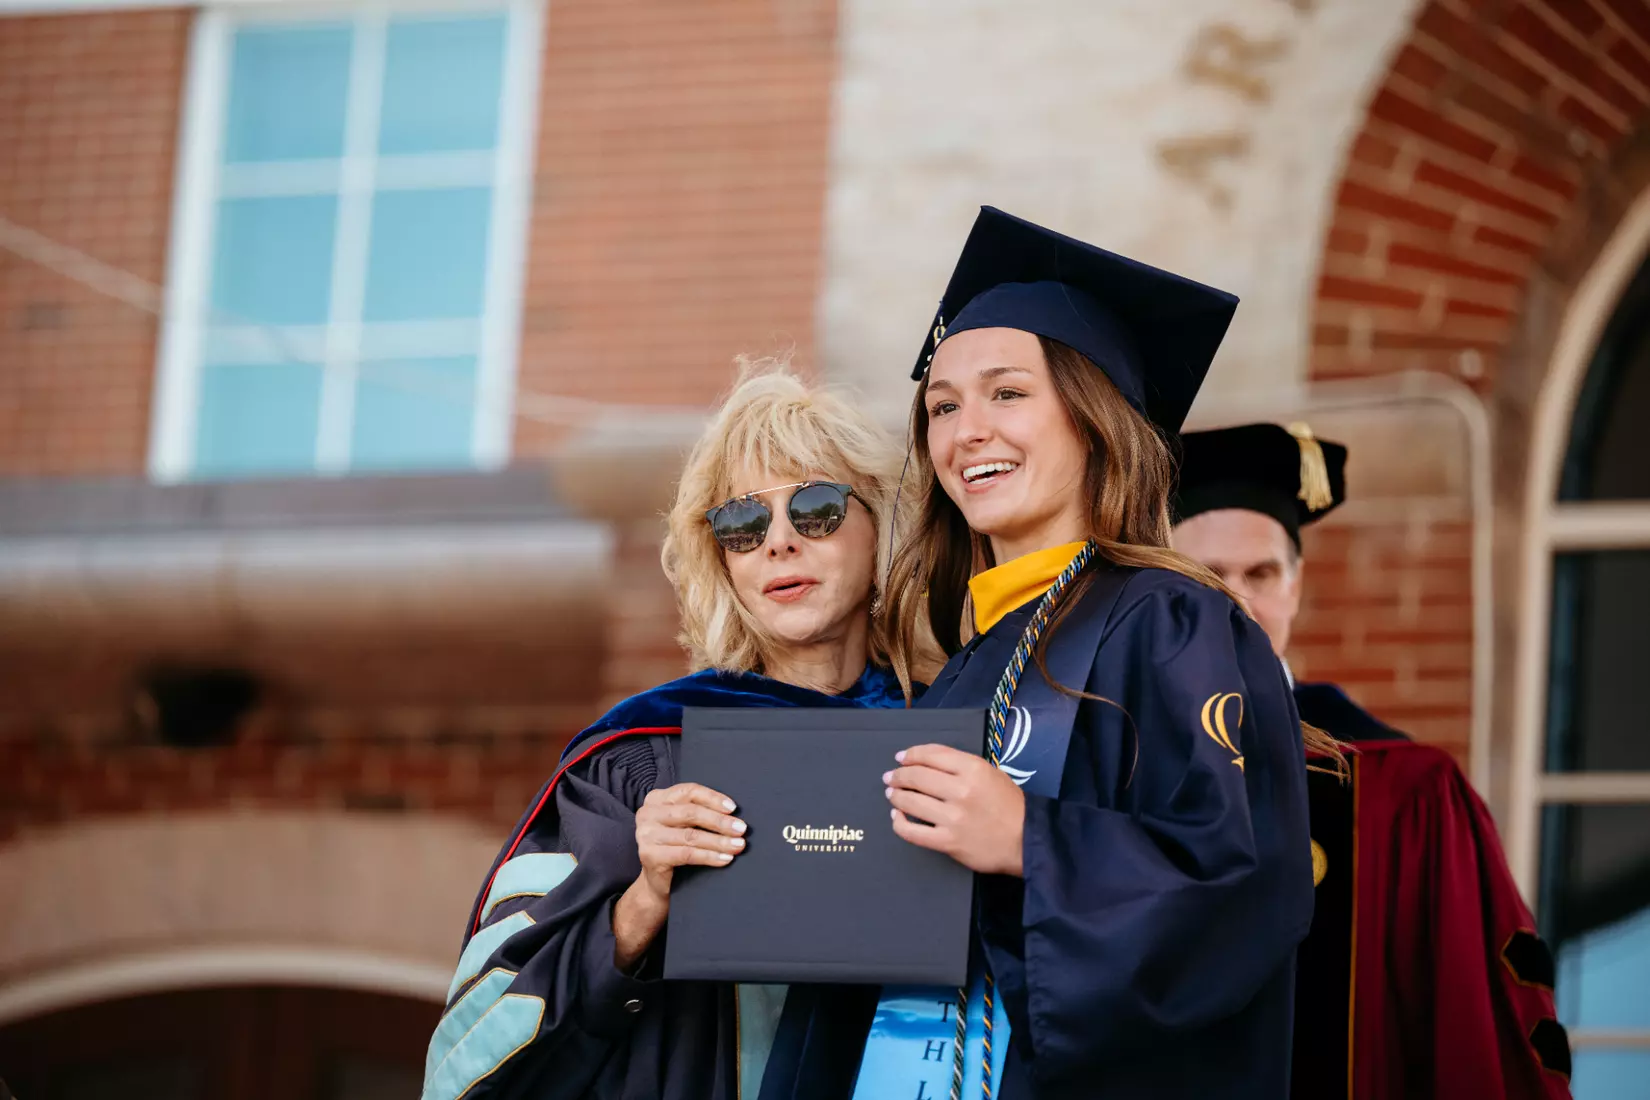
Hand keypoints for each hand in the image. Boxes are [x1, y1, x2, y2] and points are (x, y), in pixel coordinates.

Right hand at [634, 782, 746, 902]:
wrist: (657, 881)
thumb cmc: (675, 846)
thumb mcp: (683, 823)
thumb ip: (699, 812)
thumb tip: (732, 812)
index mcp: (656, 798)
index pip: (688, 792)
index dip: (713, 798)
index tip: (733, 808)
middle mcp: (647, 813)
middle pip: (690, 813)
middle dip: (720, 821)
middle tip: (741, 829)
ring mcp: (646, 835)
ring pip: (691, 835)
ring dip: (719, 841)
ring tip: (738, 846)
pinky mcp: (649, 855)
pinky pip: (686, 854)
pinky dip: (709, 856)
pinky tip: (725, 859)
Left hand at [884, 744, 1025, 875]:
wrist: (1026, 839)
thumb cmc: (1009, 804)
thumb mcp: (991, 773)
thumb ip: (960, 765)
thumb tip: (926, 763)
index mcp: (973, 769)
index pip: (931, 755)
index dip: (911, 755)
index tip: (901, 758)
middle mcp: (960, 790)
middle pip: (916, 776)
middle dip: (898, 775)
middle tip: (891, 777)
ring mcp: (953, 818)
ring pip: (910, 802)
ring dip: (896, 796)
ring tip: (892, 794)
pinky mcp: (948, 842)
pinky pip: (912, 832)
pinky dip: (899, 823)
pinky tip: (897, 818)